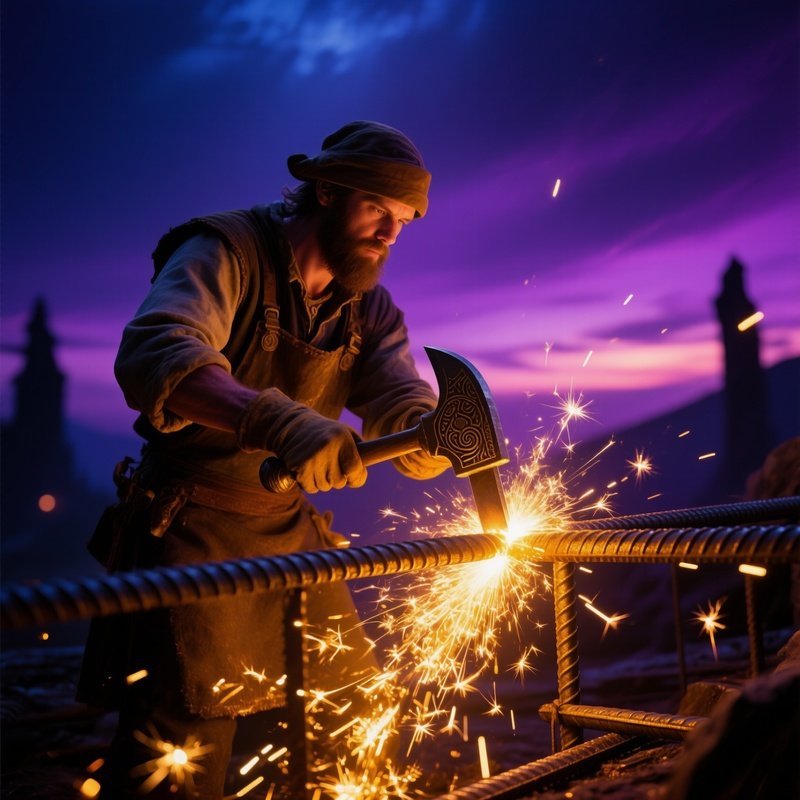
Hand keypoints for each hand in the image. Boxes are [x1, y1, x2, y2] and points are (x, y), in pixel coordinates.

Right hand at [237, 389, 366, 492]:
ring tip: (318, 464)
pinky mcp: (297, 466)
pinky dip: (309, 483)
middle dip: (337, 478)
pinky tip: (307, 468)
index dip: (356, 478)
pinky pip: (310, 488)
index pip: (355, 470)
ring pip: (324, 487)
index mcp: (342, 438)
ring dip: (323, 481)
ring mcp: (311, 458)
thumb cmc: (325, 432)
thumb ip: (361, 450)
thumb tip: (367, 472)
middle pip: (339, 482)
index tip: (354, 477)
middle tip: (331, 465)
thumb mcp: (346, 432)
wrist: (291, 425)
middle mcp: (327, 448)